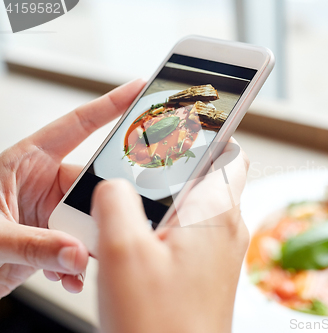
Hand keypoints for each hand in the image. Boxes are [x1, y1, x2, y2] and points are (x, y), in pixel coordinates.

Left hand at [0, 79, 145, 296]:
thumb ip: (35, 245)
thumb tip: (77, 253)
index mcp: (27, 162)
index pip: (76, 126)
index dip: (109, 105)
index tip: (137, 89)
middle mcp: (43, 183)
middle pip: (92, 183)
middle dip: (103, 207)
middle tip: (111, 224)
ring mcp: (49, 211)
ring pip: (90, 219)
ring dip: (90, 243)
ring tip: (79, 262)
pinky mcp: (52, 238)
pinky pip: (80, 246)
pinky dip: (78, 265)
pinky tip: (69, 276)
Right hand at [92, 139, 249, 332]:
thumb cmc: (158, 324)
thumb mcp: (122, 252)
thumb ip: (117, 201)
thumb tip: (116, 182)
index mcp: (216, 213)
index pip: (228, 152)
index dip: (207, 133)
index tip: (184, 121)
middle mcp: (229, 228)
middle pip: (212, 175)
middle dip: (179, 167)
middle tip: (143, 170)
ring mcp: (224, 250)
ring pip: (201, 203)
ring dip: (171, 199)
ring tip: (137, 209)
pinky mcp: (212, 268)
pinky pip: (196, 230)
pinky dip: (173, 224)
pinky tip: (145, 241)